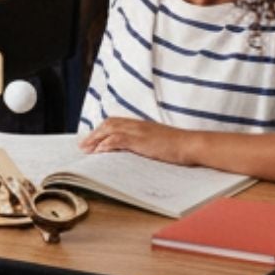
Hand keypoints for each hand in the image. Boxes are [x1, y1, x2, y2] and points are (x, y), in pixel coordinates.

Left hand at [78, 118, 197, 164]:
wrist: (192, 144)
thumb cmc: (180, 146)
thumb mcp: (159, 141)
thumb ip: (146, 143)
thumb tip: (137, 151)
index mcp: (141, 124)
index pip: (116, 122)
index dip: (102, 130)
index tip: (93, 139)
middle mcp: (137, 124)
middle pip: (109, 124)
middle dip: (94, 134)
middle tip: (83, 145)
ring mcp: (138, 131)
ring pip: (110, 130)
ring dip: (96, 139)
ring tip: (86, 149)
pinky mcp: (141, 140)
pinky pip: (118, 140)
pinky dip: (106, 144)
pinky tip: (99, 151)